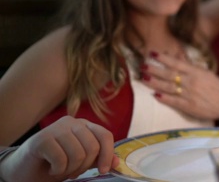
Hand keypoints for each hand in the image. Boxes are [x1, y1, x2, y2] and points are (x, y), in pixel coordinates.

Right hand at [0, 116, 116, 181]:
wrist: (24, 170)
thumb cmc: (54, 164)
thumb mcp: (80, 162)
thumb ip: (98, 159)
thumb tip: (117, 162)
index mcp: (84, 125)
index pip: (105, 135)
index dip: (108, 154)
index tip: (104, 170)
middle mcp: (71, 122)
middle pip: (92, 147)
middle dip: (84, 166)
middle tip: (72, 171)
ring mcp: (56, 128)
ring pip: (78, 154)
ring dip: (69, 169)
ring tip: (60, 169)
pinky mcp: (42, 138)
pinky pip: (61, 159)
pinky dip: (57, 170)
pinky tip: (50, 168)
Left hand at [140, 52, 218, 119]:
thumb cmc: (217, 86)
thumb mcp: (205, 72)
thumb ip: (190, 66)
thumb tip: (178, 57)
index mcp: (196, 72)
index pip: (176, 63)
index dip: (163, 58)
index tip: (152, 53)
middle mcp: (191, 82)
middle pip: (169, 75)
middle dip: (154, 70)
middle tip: (142, 66)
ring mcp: (189, 94)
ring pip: (169, 87)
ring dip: (155, 83)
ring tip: (144, 79)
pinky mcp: (189, 106)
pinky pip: (174, 101)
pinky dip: (164, 98)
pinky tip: (155, 95)